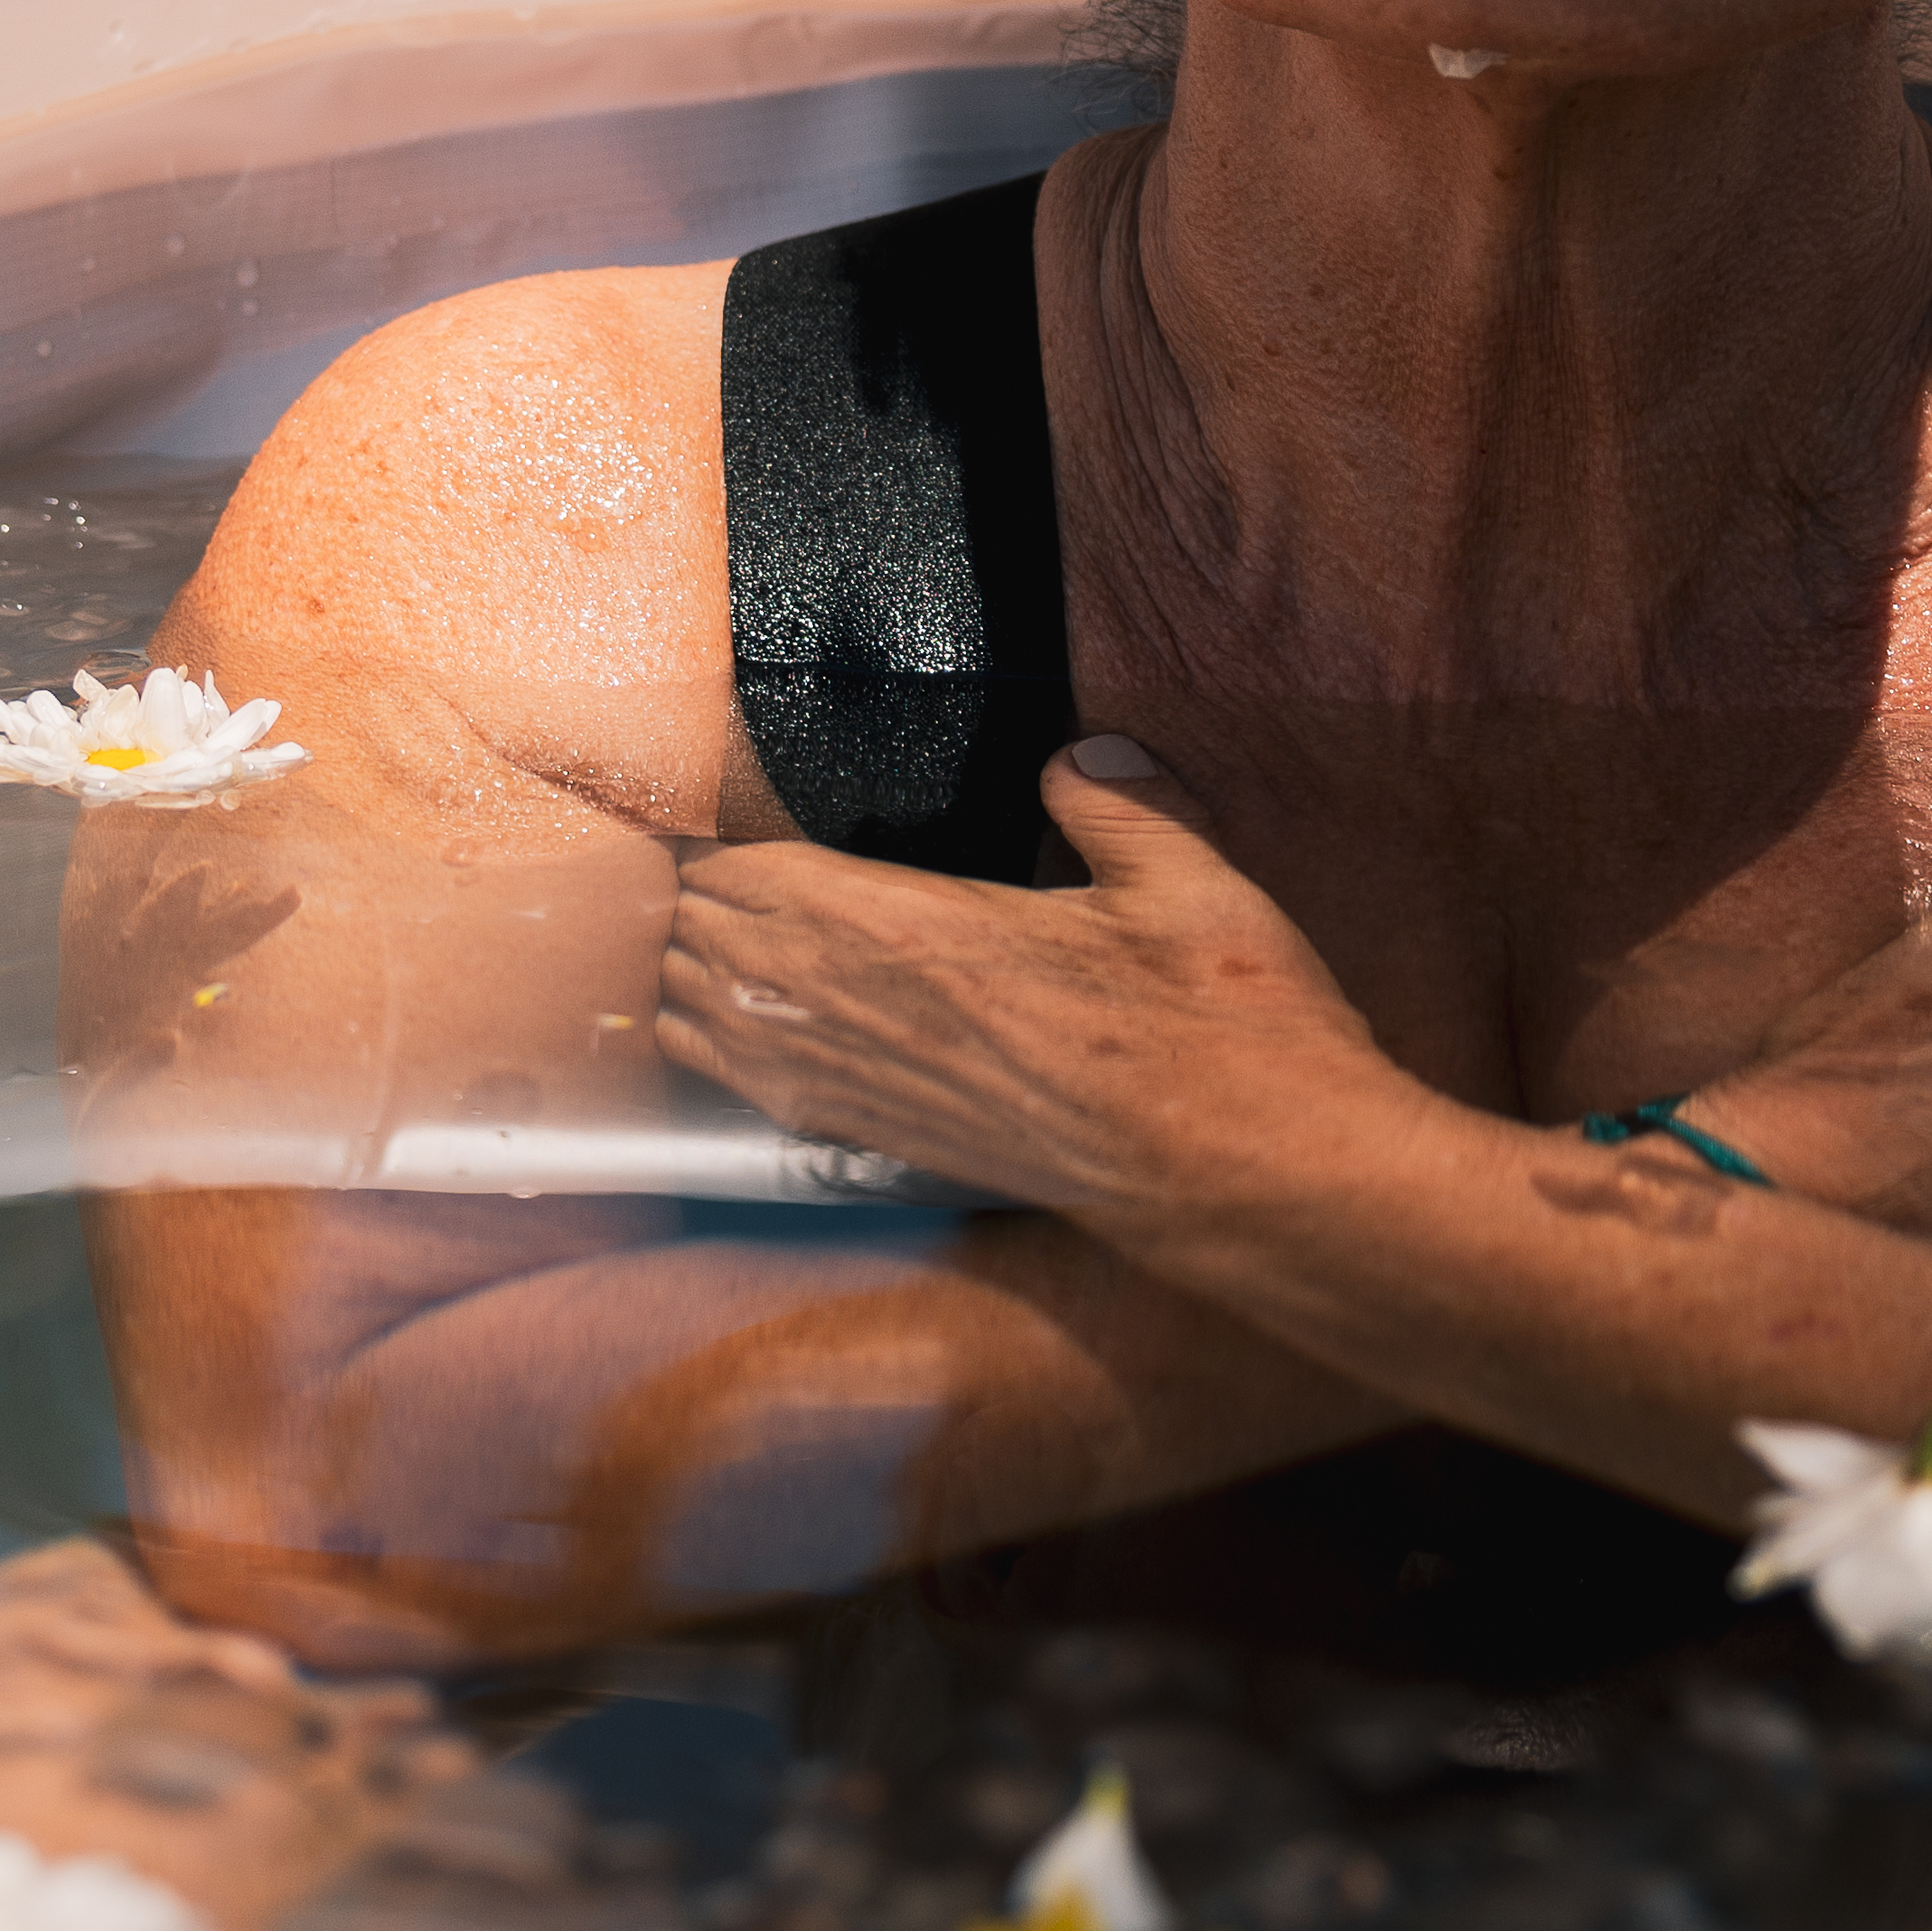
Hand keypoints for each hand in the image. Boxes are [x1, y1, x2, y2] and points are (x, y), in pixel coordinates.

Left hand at [659, 736, 1406, 1222]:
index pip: (751, 869)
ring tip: (703, 917)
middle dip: (695, 886)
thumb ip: (1123, 806)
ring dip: (692, 962)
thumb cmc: (1219, 1029)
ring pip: (704, 1015)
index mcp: (918, 929)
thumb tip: (1085, 756)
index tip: (705, 793)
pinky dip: (718, 1043)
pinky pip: (748, 1089)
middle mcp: (866, 1014)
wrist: (1239, 1174)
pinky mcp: (882, 1145)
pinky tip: (729, 1020)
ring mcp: (865, 1089)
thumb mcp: (1188, 882)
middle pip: (707, 936)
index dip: (714, 827)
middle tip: (706, 841)